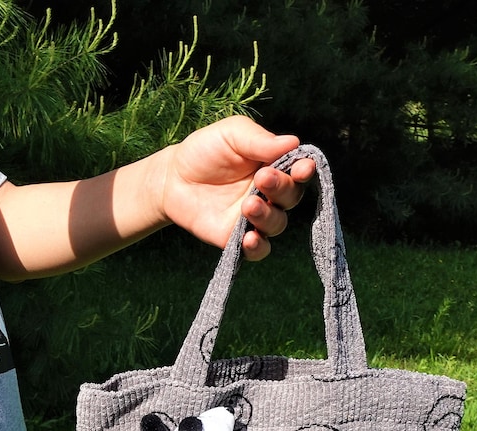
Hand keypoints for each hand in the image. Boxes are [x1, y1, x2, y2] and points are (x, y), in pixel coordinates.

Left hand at [154, 116, 316, 260]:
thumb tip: (293, 143)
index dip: (305, 171)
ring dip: (268, 216)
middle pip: (291, 197)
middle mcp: (270, 193)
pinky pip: (258, 249)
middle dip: (282, 188)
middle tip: (262, 178)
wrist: (171, 178)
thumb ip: (259, 140)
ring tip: (248, 205)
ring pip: (277, 224)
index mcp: (274, 165)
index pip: (299, 171)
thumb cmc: (204, 151)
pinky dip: (258, 247)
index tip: (302, 168)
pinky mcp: (236, 237)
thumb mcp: (231, 134)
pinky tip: (249, 239)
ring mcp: (255, 216)